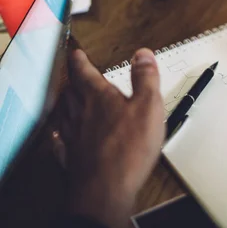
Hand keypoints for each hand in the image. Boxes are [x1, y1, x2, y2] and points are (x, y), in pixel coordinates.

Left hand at [60, 49, 164, 227]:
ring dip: (66, 102)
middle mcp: (81, 114)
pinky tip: (61, 134)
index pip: (84, 73)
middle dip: (72, 80)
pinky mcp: (72, 158)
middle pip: (71, 92)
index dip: (79, 61)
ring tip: (69, 98)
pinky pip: (61, 140)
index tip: (76, 54)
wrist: (106, 190)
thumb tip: (143, 54)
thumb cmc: (128, 149)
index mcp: (99, 98)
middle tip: (74, 74)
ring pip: (64, 114)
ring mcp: (73, 137)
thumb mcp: (148, 107)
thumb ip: (145, 78)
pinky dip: (61, 133)